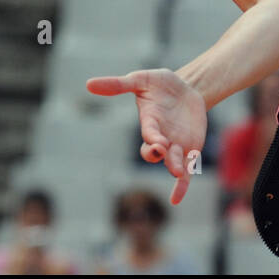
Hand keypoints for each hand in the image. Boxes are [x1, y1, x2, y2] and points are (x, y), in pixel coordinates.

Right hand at [87, 69, 207, 204]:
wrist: (187, 88)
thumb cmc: (162, 85)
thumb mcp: (141, 80)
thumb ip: (118, 84)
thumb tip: (89, 84)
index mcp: (150, 122)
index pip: (150, 132)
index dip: (153, 137)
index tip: (158, 140)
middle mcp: (161, 137)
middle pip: (155, 153)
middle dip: (158, 154)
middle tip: (162, 150)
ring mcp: (176, 145)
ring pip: (172, 162)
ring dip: (175, 167)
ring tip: (178, 172)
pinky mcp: (190, 149)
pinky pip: (186, 170)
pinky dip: (181, 185)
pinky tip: (176, 199)